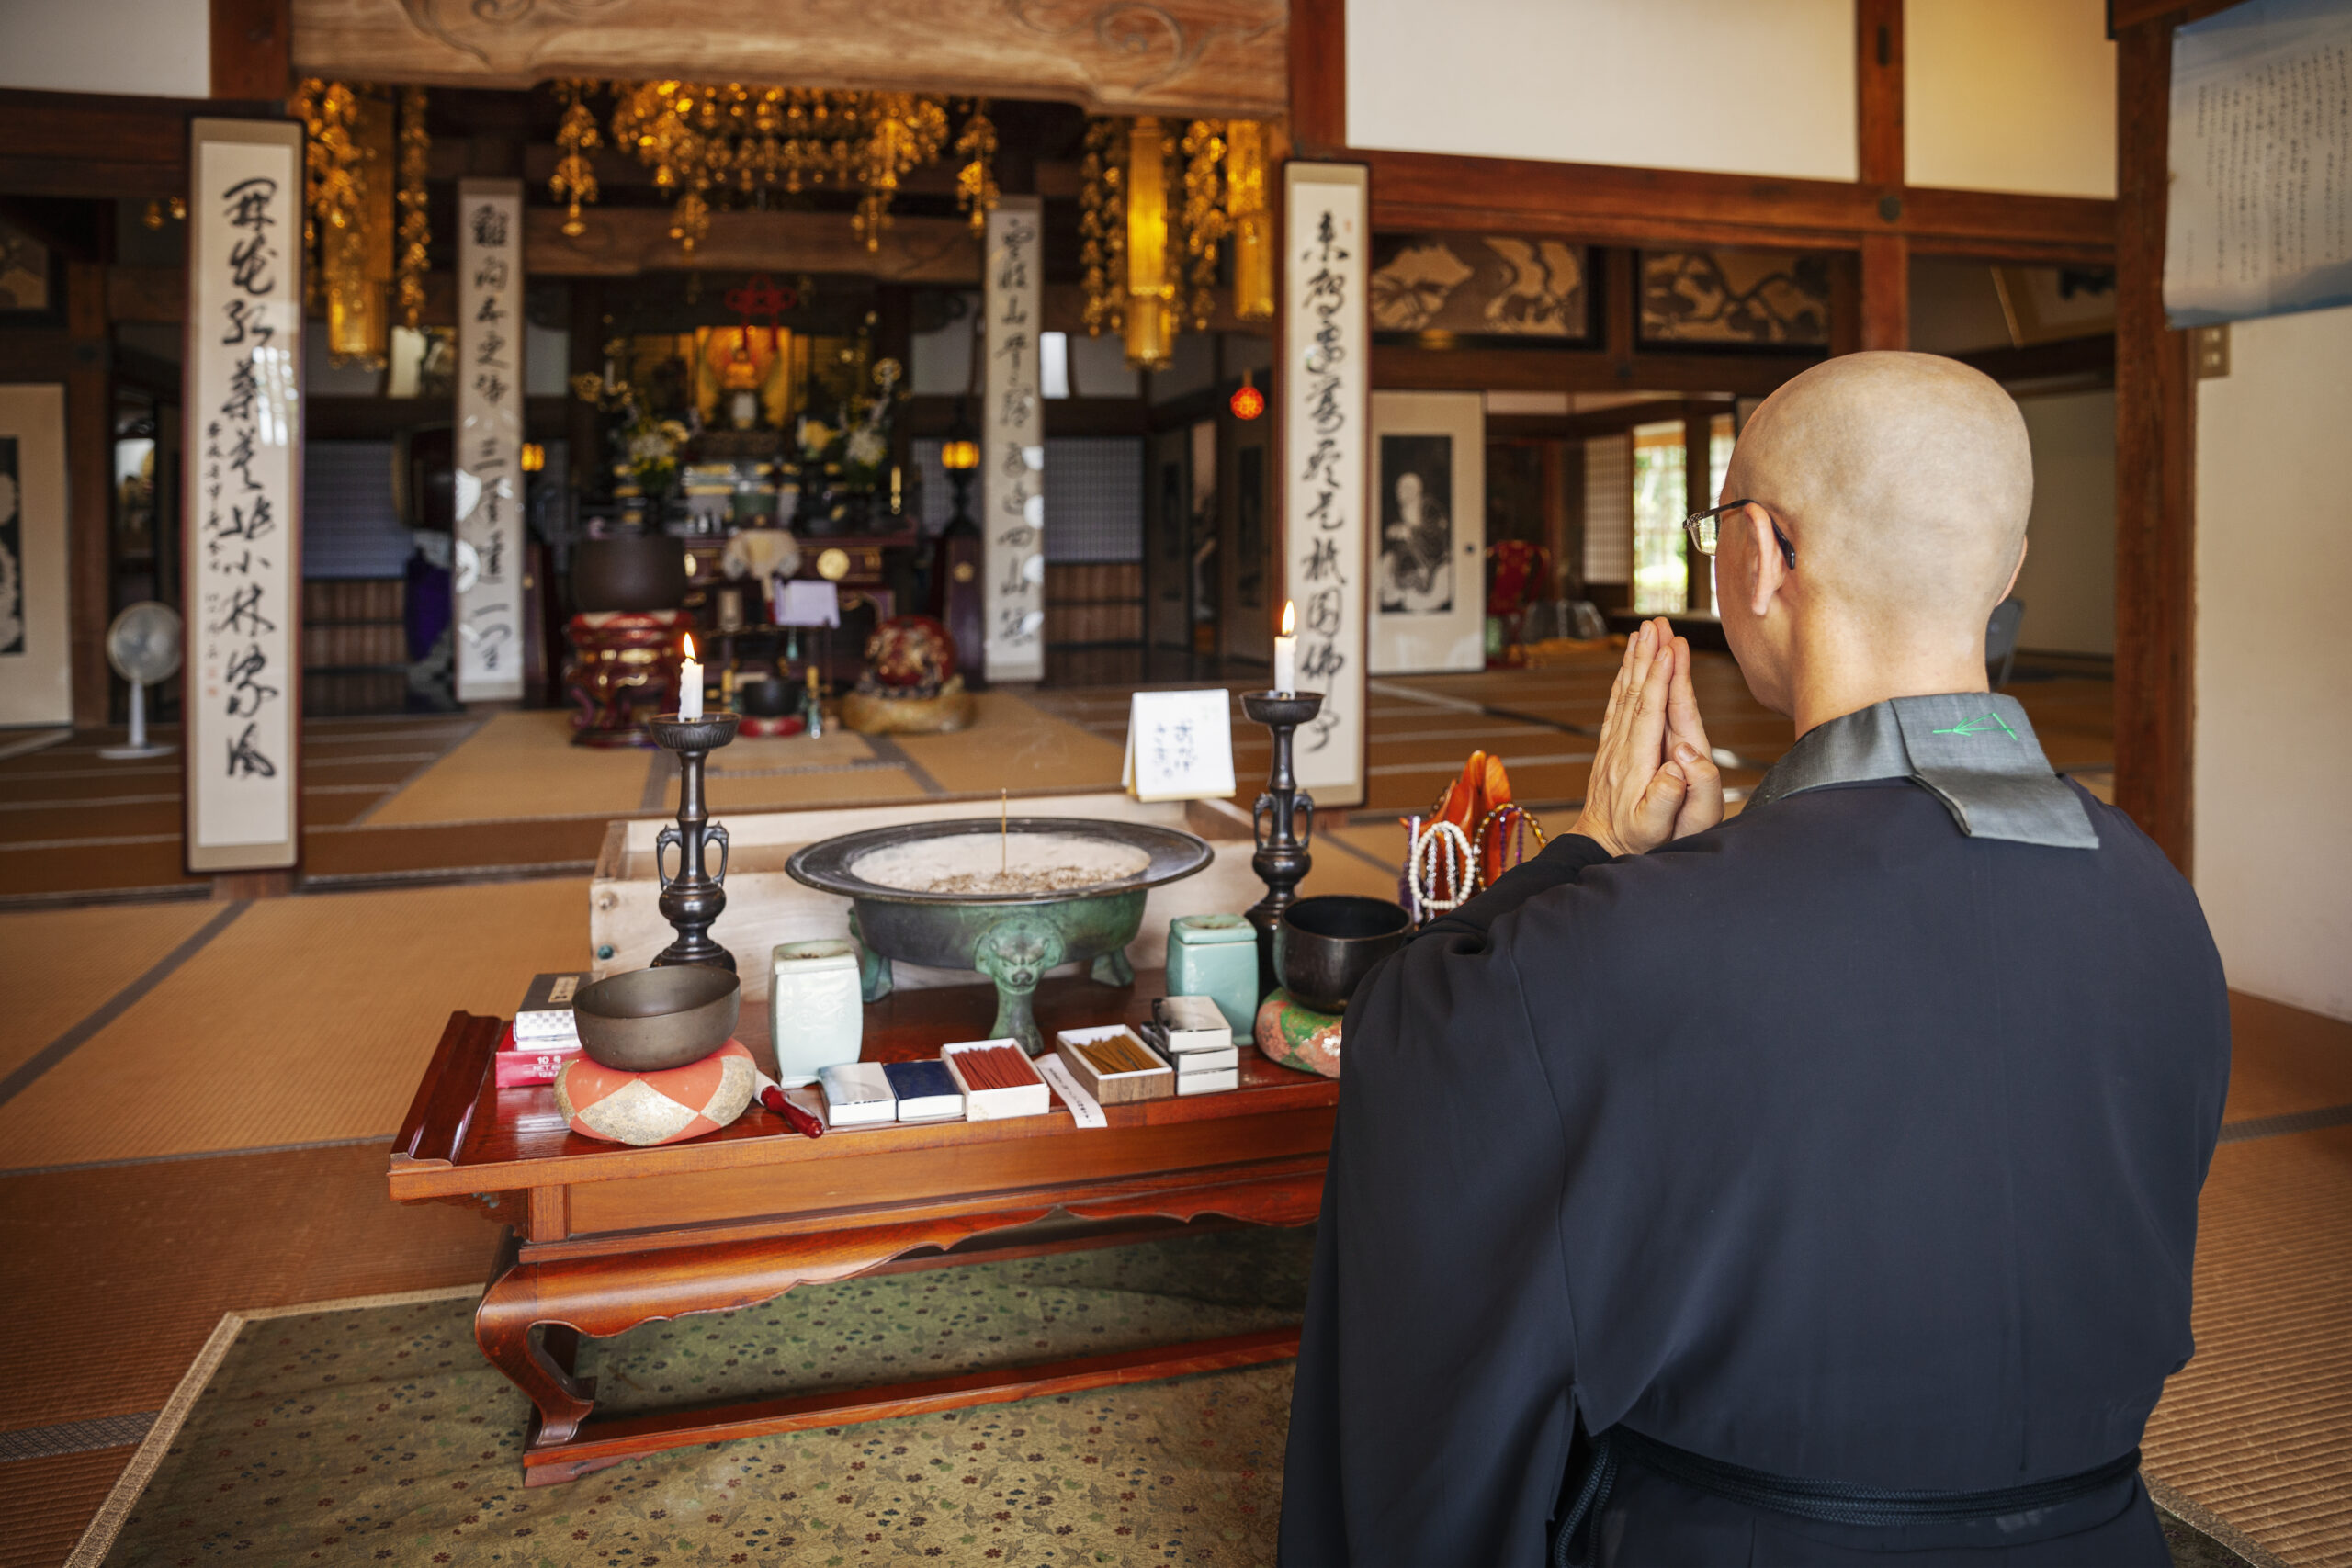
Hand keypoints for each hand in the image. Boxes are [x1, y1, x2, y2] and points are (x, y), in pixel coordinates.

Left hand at [1571, 619, 1722, 856]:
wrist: (1602, 846)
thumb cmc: (1636, 841)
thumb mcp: (1653, 828)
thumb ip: (1665, 799)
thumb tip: (1676, 766)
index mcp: (1636, 763)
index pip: (1649, 712)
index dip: (1660, 680)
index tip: (1669, 650)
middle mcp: (1622, 748)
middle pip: (1635, 693)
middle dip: (1647, 657)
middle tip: (1657, 624)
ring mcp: (1614, 746)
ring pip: (1624, 694)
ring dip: (1635, 661)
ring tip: (1645, 631)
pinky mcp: (1612, 747)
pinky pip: (1617, 706)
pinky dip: (1623, 680)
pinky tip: (1629, 664)